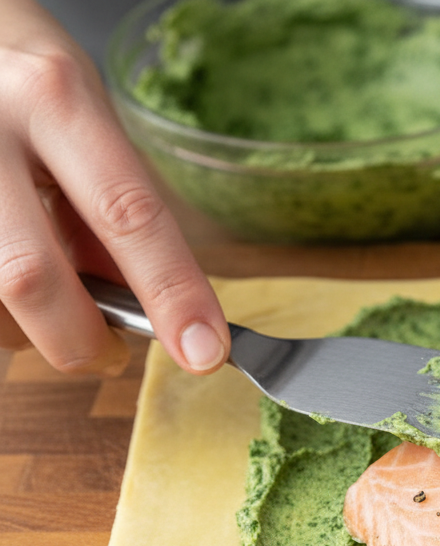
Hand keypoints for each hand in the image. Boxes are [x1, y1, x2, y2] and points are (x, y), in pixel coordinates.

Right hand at [0, 0, 228, 374]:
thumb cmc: (26, 85)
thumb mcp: (84, 120)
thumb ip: (112, 206)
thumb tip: (145, 304)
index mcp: (55, 99)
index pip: (128, 213)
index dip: (172, 293)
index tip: (205, 352)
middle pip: (31, 277)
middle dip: (79, 339)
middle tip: (108, 354)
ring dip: (28, 328)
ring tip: (51, 301)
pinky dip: (1, 313)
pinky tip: (12, 288)